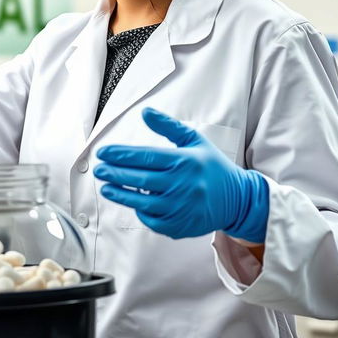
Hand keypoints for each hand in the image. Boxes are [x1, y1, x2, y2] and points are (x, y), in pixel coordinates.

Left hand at [94, 107, 268, 242]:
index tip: (103, 152)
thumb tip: (145, 112)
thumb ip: (167, 126)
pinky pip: (153, 220)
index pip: (146, 156)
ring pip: (143, 202)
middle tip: (99, 169)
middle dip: (115, 173)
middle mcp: (183, 184)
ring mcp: (182, 207)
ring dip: (121, 194)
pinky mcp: (181, 225)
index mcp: (185, 161)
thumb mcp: (194, 140)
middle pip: (141, 179)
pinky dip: (140, 212)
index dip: (122, 154)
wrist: (238, 199)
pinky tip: (130, 202)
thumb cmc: (212, 167)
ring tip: (106, 187)